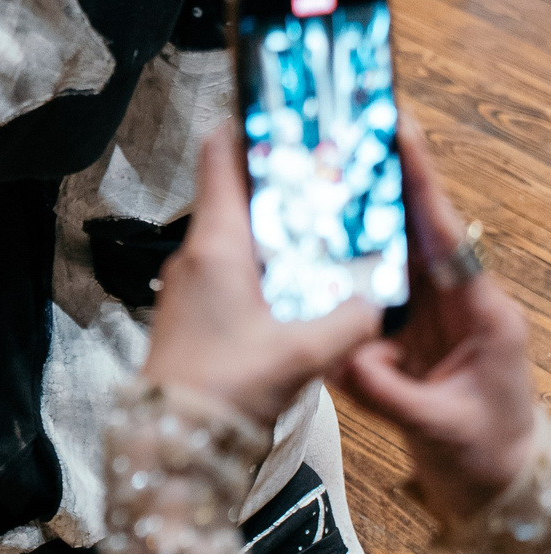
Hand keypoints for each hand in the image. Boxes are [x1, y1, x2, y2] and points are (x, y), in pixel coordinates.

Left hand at [142, 123, 381, 425]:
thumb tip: (379, 299)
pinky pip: (231, 265)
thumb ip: (349, 320)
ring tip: (324, 223)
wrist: (175, 440)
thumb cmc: (225, 388)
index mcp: (214, 244)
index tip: (285, 113)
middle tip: (326, 172)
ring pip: (235, 231)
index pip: (221, 158)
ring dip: (274, 224)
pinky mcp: (195, 308)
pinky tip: (299, 278)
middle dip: (279, 179)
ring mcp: (191, 281)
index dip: (250, 126)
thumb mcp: (303, 354)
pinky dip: (265, 259)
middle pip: (234, 191)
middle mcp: (195, 253)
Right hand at [336, 112, 537, 525]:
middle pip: (414, 228)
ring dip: (355, 216)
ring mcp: (433, 315)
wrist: (496, 489)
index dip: (419, 182)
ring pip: (389, 251)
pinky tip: (310, 241)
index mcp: (480, 314)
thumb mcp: (437, 428)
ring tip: (315, 175)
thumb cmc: (483, 456)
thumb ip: (387, 392)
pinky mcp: (409, 330)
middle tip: (340, 135)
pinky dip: (344, 261)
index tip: (398, 131)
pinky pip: (373, 285)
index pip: (444, 235)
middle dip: (379, 180)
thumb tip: (339, 358)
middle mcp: (457, 303)